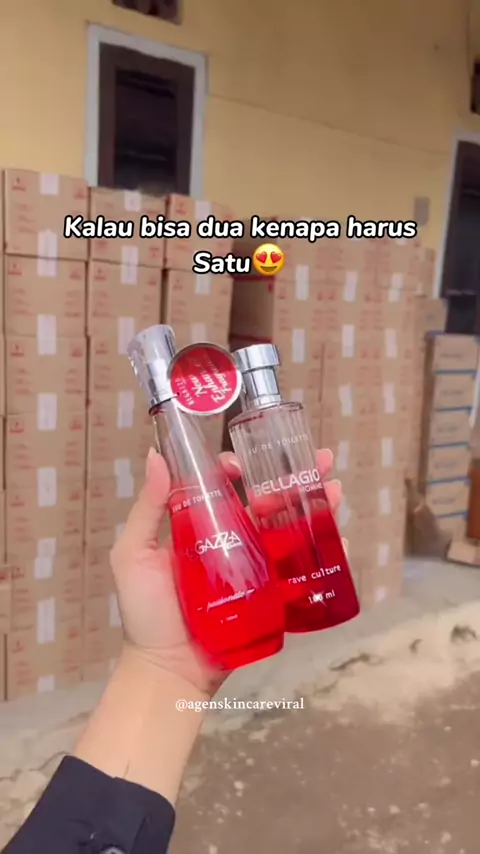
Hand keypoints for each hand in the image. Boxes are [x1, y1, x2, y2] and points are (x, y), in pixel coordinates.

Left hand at [110, 447, 342, 698]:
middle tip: (320, 461)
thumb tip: (156, 456)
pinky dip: (323, 552)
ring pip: (290, 529)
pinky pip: (301, 570)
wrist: (169, 670)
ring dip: (317, 506)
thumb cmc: (146, 612)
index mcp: (200, 527)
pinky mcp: (272, 596)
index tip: (244, 463)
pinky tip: (338, 537)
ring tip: (335, 491)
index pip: (225, 487)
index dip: (239, 468)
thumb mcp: (135, 555)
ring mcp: (256, 569)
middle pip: (267, 502)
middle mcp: (232, 541)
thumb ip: (147, 508)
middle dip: (295, 478)